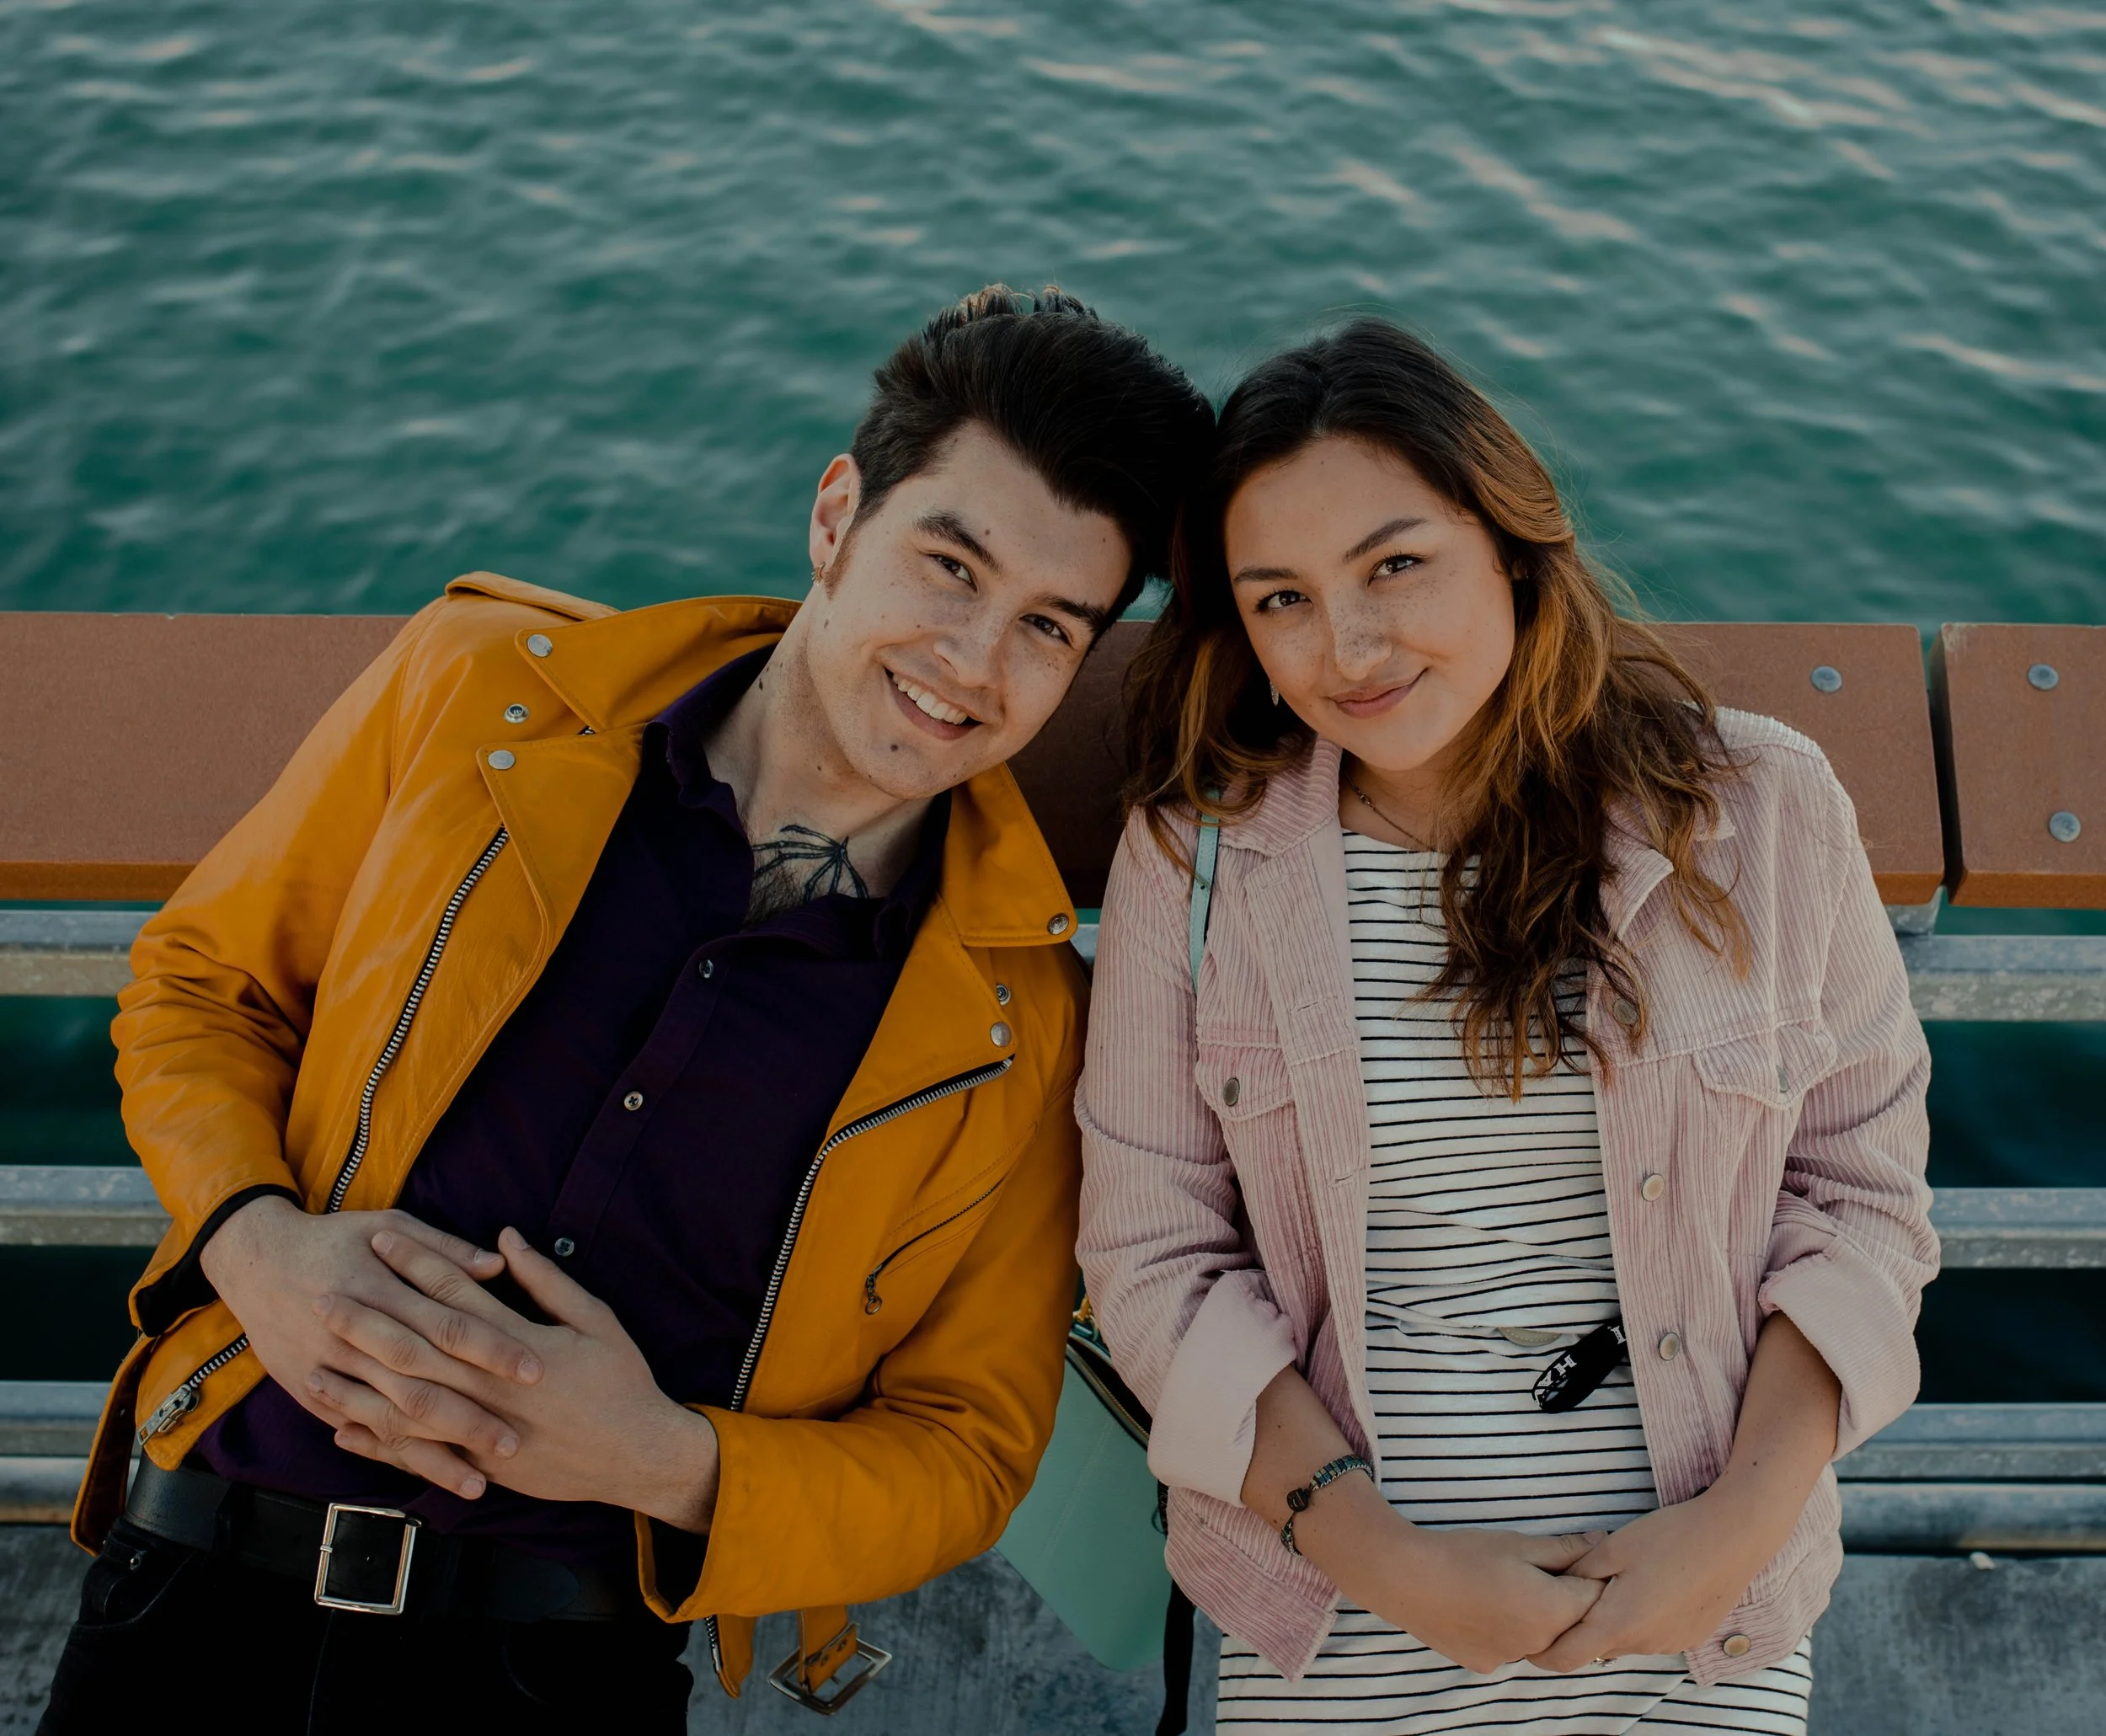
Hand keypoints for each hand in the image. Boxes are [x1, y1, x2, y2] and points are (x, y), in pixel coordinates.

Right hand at [199, 1196, 533, 1494]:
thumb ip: (442, 1250)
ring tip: (480, 1481)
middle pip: (422, 1382)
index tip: (535, 1371)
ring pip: (389, 1418)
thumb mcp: (388, 1225)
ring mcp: (329, 1370)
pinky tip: (423, 1478)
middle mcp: (354, 1337)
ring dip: (435, 1453)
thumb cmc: (333, 1239)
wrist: (254, 1259)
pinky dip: (390, 1456)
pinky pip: (357, 1430)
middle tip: (516, 1442)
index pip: (448, 1325)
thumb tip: (498, 1263)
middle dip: (470, 1417)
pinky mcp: (310, 1393)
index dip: (492, 1349)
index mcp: (380, 1290)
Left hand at [306, 1226, 720, 1530]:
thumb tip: (505, 1240)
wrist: (638, 1455)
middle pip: (417, 1348)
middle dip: (368, 1320)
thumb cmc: (622, 1381)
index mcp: (521, 1346)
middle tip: (323, 1295)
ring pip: (407, 1406)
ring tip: (314, 1364)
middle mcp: (493, 1388)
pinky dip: (379, 1444)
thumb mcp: (597, 1320)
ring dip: (358, 1384)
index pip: (455, 1295)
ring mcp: (483, 1431)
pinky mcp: (482, 1466)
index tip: (380, 1239)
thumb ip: (547, 1281)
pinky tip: (343, 1430)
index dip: (416, 1264)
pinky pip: (419, 1455)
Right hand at [1290, 1474, 1605, 1673]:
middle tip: (1537, 1569)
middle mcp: (1539, 1644)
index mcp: (1552, 1611)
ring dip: (1537, 1618)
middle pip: (1570, 1623)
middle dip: (1565, 1599)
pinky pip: (1511, 1647)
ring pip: (1540, 1638)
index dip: (1590, 1577)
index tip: (1575, 1559)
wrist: (1406, 1577)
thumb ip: (1565, 1548)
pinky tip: (1484, 1606)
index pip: (1596, 1598)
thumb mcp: (1518, 1543)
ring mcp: (1511, 1659)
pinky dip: (1508, 1629)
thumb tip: (1600, 1542)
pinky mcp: (1485, 1664)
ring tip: (1506, 1586)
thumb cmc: (1464, 1553)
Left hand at [1528, 1488, 1770, 1669]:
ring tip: (1614, 1582)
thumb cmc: (1671, 1537)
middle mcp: (1644, 1643)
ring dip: (1612, 1622)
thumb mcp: (1613, 1547)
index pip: (1567, 1658)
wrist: (1734, 1536)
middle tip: (1569, 1594)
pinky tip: (1648, 1585)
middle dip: (1578, 1629)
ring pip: (1625, 1640)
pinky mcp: (1690, 1635)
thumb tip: (1558, 1588)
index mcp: (1618, 1623)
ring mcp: (1670, 1642)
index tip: (1528, 1640)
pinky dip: (1639, 1619)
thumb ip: (1579, 1573)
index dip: (1542, 1653)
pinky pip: (1651, 1635)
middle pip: (1596, 1648)